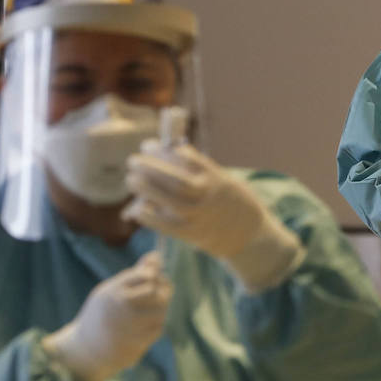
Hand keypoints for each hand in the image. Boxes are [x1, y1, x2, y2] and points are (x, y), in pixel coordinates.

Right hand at [42, 252, 172, 380]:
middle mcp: (121, 309)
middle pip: (157, 291)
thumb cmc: (101, 315)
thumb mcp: (110, 291)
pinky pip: (159, 327)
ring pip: (161, 309)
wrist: (86, 350)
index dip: (154, 273)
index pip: (146, 275)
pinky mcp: (138, 343)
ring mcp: (131, 328)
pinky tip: (146, 322)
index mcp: (112, 293)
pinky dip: (156, 322)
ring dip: (161, 306)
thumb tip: (157, 255)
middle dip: (163, 287)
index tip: (153, 276)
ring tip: (151, 306)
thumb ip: (134, 274)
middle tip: (160, 288)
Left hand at [124, 143, 305, 289]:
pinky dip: (149, 217)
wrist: (249, 235)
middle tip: (133, 160)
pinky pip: (166, 226)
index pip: (189, 160)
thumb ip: (199, 171)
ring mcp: (200, 216)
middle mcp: (208, 197)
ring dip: (146, 189)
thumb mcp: (223, 180)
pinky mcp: (192, 235)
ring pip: (169, 201)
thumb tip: (166, 154)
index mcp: (216, 179)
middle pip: (175, 181)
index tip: (150, 145)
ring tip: (131, 179)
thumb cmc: (231, 202)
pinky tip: (136, 210)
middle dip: (150, 168)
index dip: (166, 151)